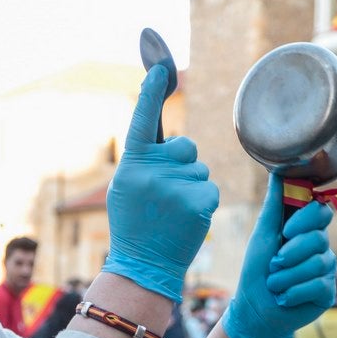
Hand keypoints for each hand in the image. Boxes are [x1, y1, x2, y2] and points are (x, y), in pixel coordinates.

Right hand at [102, 65, 218, 300]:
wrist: (143, 266)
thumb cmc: (134, 226)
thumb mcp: (127, 188)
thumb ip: (143, 162)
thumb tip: (168, 140)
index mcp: (131, 164)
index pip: (143, 120)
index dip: (151, 94)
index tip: (160, 71)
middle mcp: (152, 170)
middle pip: (185, 146)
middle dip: (182, 163)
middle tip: (167, 192)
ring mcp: (176, 186)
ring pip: (199, 170)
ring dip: (192, 187)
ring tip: (174, 212)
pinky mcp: (198, 201)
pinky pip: (209, 188)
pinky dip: (202, 202)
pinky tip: (187, 219)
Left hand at [223, 174, 335, 337]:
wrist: (255, 309)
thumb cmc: (257, 271)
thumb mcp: (262, 235)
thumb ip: (274, 205)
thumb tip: (279, 170)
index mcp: (305, 230)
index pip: (322, 211)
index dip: (306, 219)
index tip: (286, 231)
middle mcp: (320, 246)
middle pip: (319, 238)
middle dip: (290, 253)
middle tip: (274, 264)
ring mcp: (326, 269)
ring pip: (317, 263)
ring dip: (287, 276)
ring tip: (275, 284)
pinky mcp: (327, 292)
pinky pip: (317, 285)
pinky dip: (293, 292)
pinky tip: (284, 297)